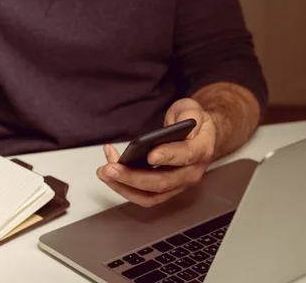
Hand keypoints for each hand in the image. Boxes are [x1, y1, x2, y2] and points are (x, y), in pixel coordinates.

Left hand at [97, 98, 216, 206]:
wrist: (201, 137)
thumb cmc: (194, 124)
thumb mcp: (193, 110)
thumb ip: (188, 115)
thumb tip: (176, 125)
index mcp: (202, 150)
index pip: (186, 156)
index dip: (168, 156)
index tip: (150, 155)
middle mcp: (192, 173)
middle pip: (162, 182)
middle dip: (133, 177)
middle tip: (110, 168)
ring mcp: (178, 185)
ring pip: (150, 195)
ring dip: (124, 187)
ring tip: (104, 172)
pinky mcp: (166, 190)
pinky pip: (144, 195)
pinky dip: (125, 187)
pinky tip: (110, 172)